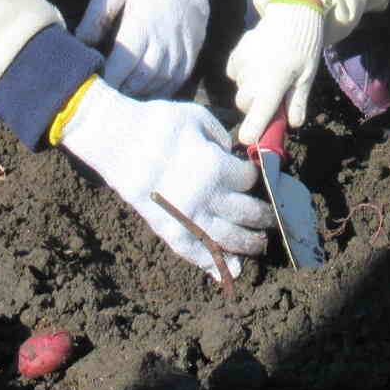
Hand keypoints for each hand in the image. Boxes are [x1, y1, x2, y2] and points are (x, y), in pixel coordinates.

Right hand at [59, 81, 270, 278]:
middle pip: (247, 212)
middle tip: (272, 219)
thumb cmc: (157, 124)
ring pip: (228, 238)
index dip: (253, 176)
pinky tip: (231, 271)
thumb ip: (221, 137)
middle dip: (264, 216)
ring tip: (260, 244)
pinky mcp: (168, 230)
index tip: (250, 175)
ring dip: (249, 244)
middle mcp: (206, 197)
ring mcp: (187, 218)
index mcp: (216, 167)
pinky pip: (196, 253)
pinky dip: (214, 264)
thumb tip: (232, 154)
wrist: (117, 142)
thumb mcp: (197, 117)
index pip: (248, 179)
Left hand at [77, 0, 210, 99]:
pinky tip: (149, 92)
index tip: (93, 87)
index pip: (122, 65)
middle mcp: (165, 39)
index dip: (107, 81)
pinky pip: (181, 77)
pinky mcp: (195, 46)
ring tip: (123, 97)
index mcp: (142, 23)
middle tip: (104, 97)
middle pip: (142, 80)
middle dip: (122, 92)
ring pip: (162, 83)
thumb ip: (97, 15)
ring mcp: (183, 44)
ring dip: (142, 94)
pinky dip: (164, 90)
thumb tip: (80, 43)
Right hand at [227, 0, 325, 144]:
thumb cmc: (304, 47)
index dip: (252, 129)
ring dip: (251, 89)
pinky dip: (243, 75)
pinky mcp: (236, 52)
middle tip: (273, 98)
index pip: (259, 111)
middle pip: (245, 104)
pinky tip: (257, 65)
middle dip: (256, 107)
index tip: (248, 140)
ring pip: (240, 89)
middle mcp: (254, 73)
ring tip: (268, 74)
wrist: (293, 13)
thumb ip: (297, 101)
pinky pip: (234, 73)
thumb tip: (293, 124)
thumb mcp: (307, 76)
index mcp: (274, 80)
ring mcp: (243, 62)